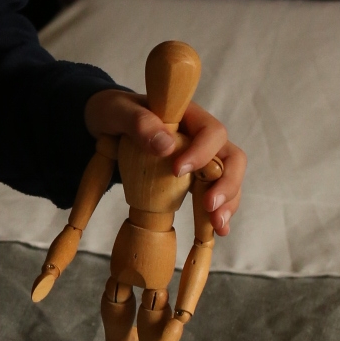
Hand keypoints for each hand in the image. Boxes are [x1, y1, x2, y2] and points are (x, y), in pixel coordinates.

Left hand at [83, 88, 246, 236]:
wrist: (108, 124)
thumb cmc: (116, 112)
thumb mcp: (118, 110)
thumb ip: (139, 122)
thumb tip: (166, 147)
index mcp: (189, 116)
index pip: (212, 132)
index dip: (202, 152)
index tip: (177, 171)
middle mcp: (201, 137)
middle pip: (232, 157)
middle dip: (227, 183)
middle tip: (209, 205)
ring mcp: (201, 159)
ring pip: (228, 179)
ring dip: (228, 203)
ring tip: (218, 227)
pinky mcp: (194, 178)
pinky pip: (214, 193)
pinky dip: (218, 212)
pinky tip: (216, 230)